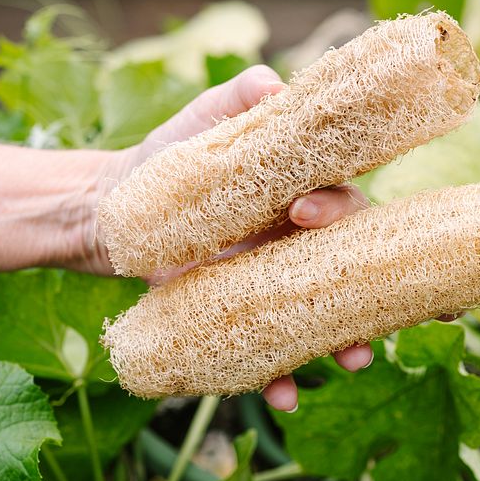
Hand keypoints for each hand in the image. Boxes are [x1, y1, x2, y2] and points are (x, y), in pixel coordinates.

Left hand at [85, 65, 372, 411]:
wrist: (113, 216)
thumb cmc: (167, 158)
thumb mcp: (202, 122)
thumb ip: (238, 99)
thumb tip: (271, 84)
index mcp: (303, 195)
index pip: (344, 204)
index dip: (341, 211)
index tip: (304, 213)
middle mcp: (300, 245)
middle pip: (351, 269)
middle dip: (367, 290)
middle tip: (357, 301)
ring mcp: (275, 286)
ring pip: (325, 317)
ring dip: (344, 342)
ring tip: (351, 360)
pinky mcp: (244, 321)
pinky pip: (272, 354)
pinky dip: (281, 378)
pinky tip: (283, 395)